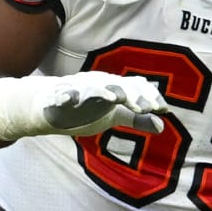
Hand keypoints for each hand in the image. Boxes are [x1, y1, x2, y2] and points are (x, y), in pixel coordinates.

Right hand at [41, 72, 166, 134]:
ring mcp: (78, 88)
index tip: (163, 109)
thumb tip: (162, 126)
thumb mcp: (115, 115)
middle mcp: (98, 84)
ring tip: (115, 97)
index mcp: (113, 87)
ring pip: (92, 87)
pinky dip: (65, 95)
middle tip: (144, 107)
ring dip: (103, 91)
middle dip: (132, 94)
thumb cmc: (86, 108)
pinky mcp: (58, 96)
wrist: (48, 104)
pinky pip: (62, 94)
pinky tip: (69, 99)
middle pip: (118, 85)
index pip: (135, 87)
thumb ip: (137, 120)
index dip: (149, 97)